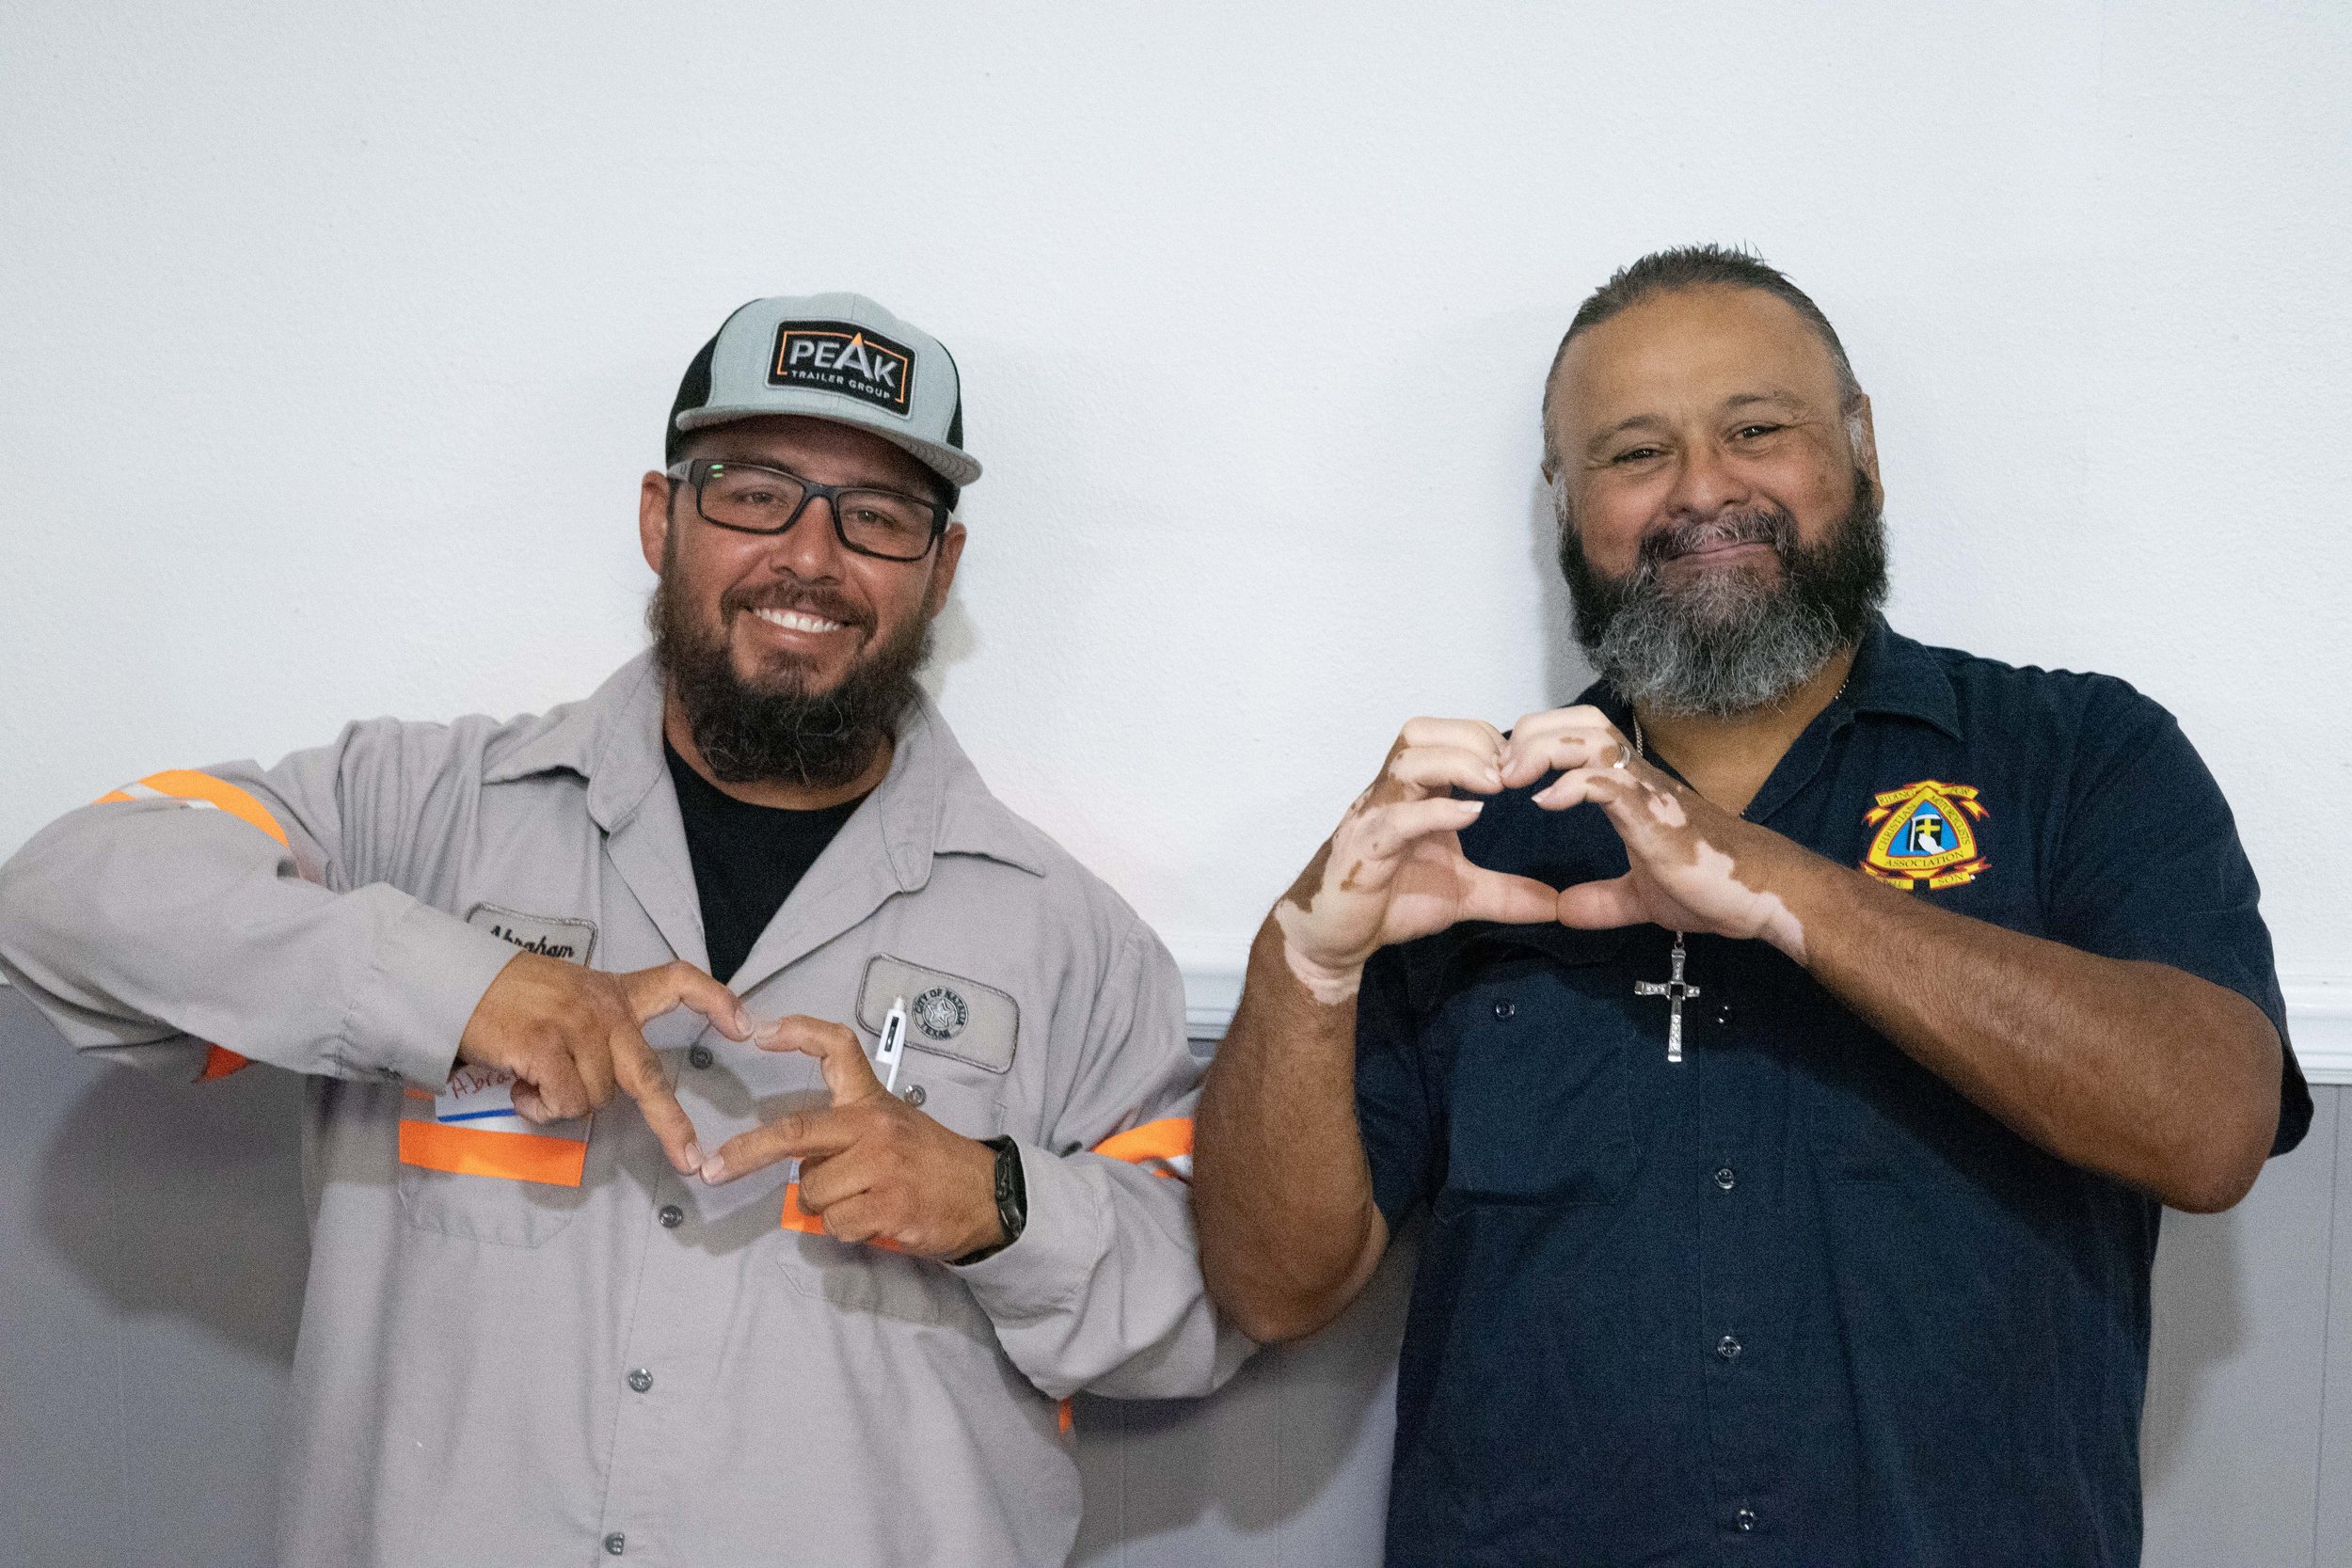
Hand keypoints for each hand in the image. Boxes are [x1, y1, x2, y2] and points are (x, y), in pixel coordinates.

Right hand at [456, 954, 749, 1174]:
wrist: (457, 982)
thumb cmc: (513, 997)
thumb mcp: (571, 994)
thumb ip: (603, 1026)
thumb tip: (621, 1083)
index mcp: (617, 993)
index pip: (679, 980)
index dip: (717, 1000)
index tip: (745, 1027)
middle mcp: (604, 1009)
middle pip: (650, 1075)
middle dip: (672, 1125)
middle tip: (690, 1161)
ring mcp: (576, 1028)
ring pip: (596, 1100)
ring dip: (564, 1101)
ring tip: (535, 1074)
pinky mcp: (545, 1047)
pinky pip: (563, 1104)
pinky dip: (540, 1107)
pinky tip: (520, 1083)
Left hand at [704, 1015, 1004, 1259]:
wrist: (986, 1195)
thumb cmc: (929, 1161)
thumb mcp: (892, 1126)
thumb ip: (844, 1132)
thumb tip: (795, 1159)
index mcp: (871, 1101)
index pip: (837, 1047)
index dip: (798, 1033)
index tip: (759, 1031)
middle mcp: (874, 1126)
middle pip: (794, 1132)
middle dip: (747, 1153)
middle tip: (715, 1168)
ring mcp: (883, 1166)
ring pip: (812, 1191)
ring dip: (825, 1205)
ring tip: (862, 1199)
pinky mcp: (890, 1205)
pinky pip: (835, 1223)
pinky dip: (845, 1229)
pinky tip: (874, 1219)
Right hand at [1270, 718, 1561, 996]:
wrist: (1333, 939)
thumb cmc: (1388, 903)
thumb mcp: (1461, 895)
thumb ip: (1506, 893)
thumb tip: (1556, 905)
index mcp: (1413, 794)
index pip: (1444, 737)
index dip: (1485, 740)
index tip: (1523, 767)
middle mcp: (1390, 795)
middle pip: (1421, 733)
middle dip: (1470, 740)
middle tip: (1510, 771)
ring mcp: (1373, 818)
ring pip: (1406, 763)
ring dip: (1454, 765)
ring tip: (1494, 788)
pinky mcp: (1363, 850)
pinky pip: (1395, 818)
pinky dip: (1433, 812)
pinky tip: (1469, 817)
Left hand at [1500, 706, 1813, 956]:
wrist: (1763, 896)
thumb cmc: (1714, 887)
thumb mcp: (1642, 897)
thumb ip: (1603, 900)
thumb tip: (1564, 911)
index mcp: (1631, 789)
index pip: (1580, 736)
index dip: (1539, 743)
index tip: (1507, 774)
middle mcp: (1638, 778)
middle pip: (1579, 721)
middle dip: (1531, 734)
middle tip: (1499, 771)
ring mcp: (1647, 791)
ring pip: (1588, 739)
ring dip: (1542, 750)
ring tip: (1512, 778)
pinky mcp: (1655, 813)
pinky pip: (1606, 780)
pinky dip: (1569, 784)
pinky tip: (1546, 803)